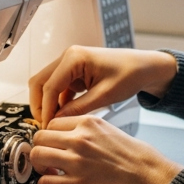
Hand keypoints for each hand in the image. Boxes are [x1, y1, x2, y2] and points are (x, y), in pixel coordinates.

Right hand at [29, 46, 177, 127]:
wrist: (144, 67)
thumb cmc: (129, 74)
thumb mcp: (104, 96)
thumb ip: (78, 108)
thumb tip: (57, 122)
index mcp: (74, 58)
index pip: (49, 86)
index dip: (45, 109)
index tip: (47, 126)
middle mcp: (68, 57)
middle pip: (40, 82)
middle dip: (39, 104)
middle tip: (45, 125)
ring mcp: (69, 63)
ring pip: (46, 84)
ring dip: (47, 103)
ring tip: (53, 123)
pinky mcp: (74, 71)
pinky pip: (58, 87)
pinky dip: (57, 101)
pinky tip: (64, 115)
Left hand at [30, 115, 183, 183]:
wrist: (154, 181)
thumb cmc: (142, 160)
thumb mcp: (114, 131)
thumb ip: (91, 132)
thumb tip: (76, 138)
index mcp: (90, 124)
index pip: (53, 122)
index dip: (50, 134)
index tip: (53, 142)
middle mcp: (80, 139)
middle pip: (40, 137)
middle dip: (41, 148)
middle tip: (47, 157)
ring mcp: (76, 162)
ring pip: (37, 156)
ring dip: (39, 165)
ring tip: (48, 171)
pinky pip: (44, 182)